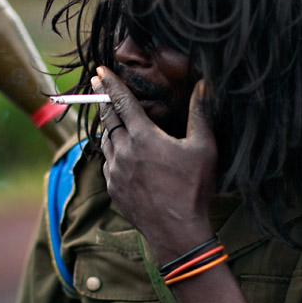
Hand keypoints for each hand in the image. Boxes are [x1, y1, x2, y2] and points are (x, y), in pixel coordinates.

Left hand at [93, 66, 216, 262]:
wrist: (176, 232)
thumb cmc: (192, 189)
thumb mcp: (204, 149)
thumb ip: (201, 114)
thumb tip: (205, 84)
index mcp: (143, 137)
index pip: (122, 102)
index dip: (111, 84)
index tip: (100, 70)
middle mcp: (123, 152)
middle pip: (108, 119)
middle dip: (103, 99)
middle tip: (96, 84)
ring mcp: (115, 172)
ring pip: (106, 141)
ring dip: (107, 127)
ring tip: (110, 118)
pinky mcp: (113, 189)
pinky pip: (108, 164)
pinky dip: (112, 152)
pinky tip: (119, 152)